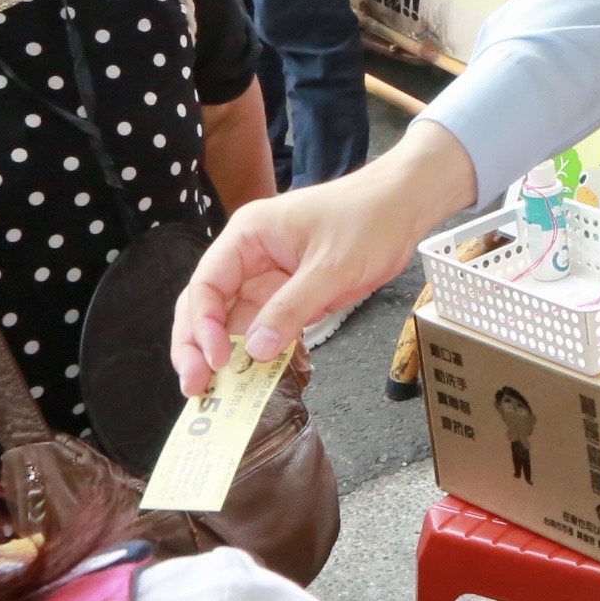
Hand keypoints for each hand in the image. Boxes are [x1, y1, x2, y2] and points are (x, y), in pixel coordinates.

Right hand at [172, 131, 475, 387]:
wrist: (403, 207)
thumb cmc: (369, 218)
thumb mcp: (331, 266)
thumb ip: (292, 308)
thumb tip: (256, 350)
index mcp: (248, 236)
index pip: (206, 284)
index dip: (203, 325)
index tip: (216, 359)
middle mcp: (249, 257)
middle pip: (206, 305)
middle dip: (196, 346)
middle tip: (196, 387)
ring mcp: (267, 277)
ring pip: (230, 322)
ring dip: (223, 356)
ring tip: (214, 393)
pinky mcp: (288, 294)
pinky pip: (262, 327)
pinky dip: (255, 353)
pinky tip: (249, 380)